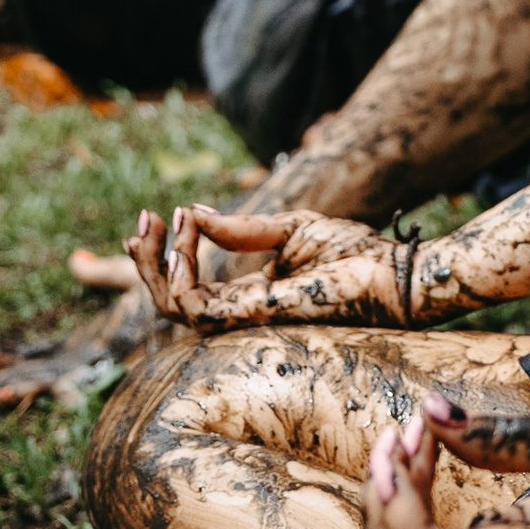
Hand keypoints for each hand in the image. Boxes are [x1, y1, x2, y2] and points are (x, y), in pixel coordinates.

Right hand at [124, 200, 441, 326]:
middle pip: (172, 303)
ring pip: (177, 310)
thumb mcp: (290, 229)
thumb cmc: (353, 254)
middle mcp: (242, 311)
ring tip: (157, 229)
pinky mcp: (258, 316)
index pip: (191, 287)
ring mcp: (247, 317)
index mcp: (249, 294)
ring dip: (157, 268)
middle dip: (147, 265)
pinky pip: (200, 310)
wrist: (390, 272)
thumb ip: (242, 228)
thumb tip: (195, 213)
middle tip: (140, 224)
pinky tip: (183, 245)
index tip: (171, 210)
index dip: (169, 253)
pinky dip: (182, 278)